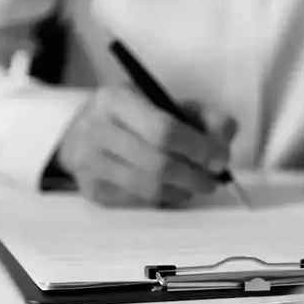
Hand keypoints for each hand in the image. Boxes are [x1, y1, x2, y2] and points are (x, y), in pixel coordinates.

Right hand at [54, 88, 235, 207]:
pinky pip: (139, 203)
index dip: (198, 148)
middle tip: (212, 179)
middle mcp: (96, 132)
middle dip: (194, 175)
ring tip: (197, 185)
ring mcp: (90, 165)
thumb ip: (201, 115)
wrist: (79, 135)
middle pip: (158, 164)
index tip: (219, 159)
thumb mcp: (162, 101)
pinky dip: (165, 200)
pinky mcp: (93, 192)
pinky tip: (174, 191)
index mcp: (115, 100)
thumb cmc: (130, 116)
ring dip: (183, 191)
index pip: (163, 130)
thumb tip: (224, 140)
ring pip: (149, 189)